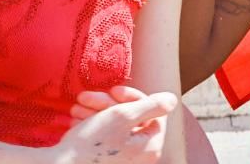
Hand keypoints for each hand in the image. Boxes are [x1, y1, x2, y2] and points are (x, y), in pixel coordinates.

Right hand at [51, 87, 174, 163]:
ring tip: (76, 110)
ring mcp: (123, 160)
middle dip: (108, 104)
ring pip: (115, 124)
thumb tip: (173, 100)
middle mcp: (140, 156)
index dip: (132, 97)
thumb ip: (153, 105)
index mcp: (151, 146)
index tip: (113, 92)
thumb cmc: (90, 145)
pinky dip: (91, 125)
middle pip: (132, 117)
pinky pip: (104, 137)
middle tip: (86, 98)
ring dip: (96, 112)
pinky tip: (76, 121)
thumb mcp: (123, 116)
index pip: (152, 111)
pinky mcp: (107, 161)